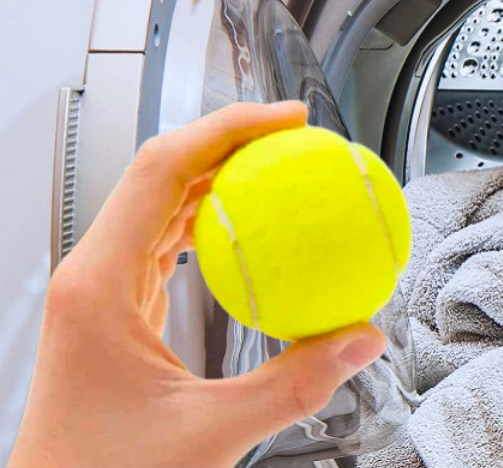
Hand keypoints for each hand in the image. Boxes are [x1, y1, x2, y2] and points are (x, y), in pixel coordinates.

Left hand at [9, 102, 386, 467]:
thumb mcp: (209, 434)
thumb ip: (294, 387)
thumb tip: (357, 342)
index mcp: (98, 285)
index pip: (162, 169)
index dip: (226, 129)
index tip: (282, 120)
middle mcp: (93, 277)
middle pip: (162, 173)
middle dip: (230, 141)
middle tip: (294, 137)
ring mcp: (100, 292)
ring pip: (162, 204)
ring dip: (221, 178)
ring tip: (280, 169)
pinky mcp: (115, 313)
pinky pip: (166, 244)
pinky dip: (212, 223)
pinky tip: (250, 232)